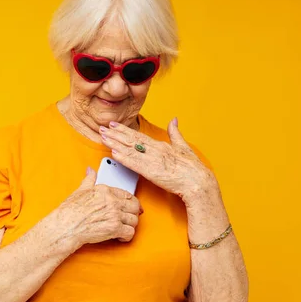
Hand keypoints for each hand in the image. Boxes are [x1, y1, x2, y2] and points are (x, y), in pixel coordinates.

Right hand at [55, 167, 142, 246]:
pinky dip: (127, 236)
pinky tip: (120, 237)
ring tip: (123, 228)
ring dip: (130, 225)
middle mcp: (112, 201)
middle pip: (135, 206)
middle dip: (134, 213)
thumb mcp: (80, 190)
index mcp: (106, 190)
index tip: (131, 206)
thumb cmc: (70, 210)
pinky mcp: (114, 229)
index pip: (127, 194)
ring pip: (134, 220)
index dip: (131, 201)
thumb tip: (90, 170)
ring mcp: (114, 215)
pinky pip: (130, 232)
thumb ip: (89, 179)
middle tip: (129, 217)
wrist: (66, 226)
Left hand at [99, 118, 218, 204]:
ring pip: (129, 150)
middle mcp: (154, 150)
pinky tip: (113, 153)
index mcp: (160, 145)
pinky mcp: (151, 172)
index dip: (124, 130)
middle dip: (115, 134)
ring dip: (115, 143)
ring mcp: (152, 160)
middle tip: (102, 127)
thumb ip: (175, 133)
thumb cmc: (192, 168)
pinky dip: (123, 158)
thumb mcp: (183, 146)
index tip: (113, 125)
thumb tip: (174, 119)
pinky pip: (134, 164)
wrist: (198, 182)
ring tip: (103, 137)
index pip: (138, 136)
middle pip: (131, 140)